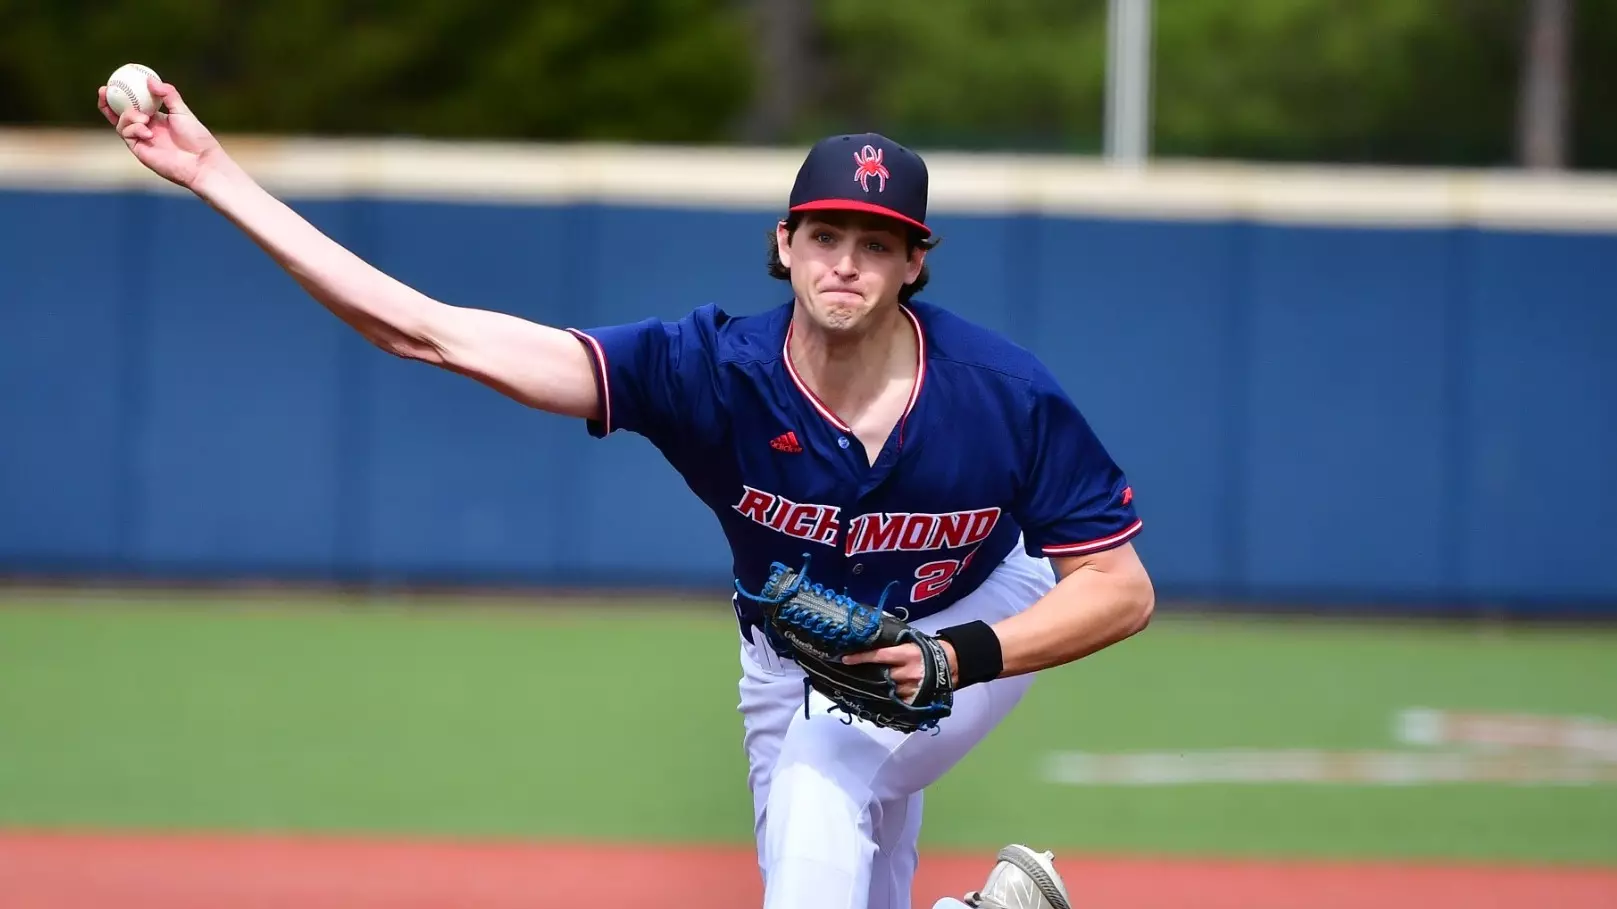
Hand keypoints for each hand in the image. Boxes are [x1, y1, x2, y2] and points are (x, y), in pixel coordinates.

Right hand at [97, 76, 222, 190]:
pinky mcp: (140, 151)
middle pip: (119, 114)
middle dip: (107, 102)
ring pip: (121, 123)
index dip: (121, 93)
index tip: (114, 80)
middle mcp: (146, 128)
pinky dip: (134, 129)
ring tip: (144, 119)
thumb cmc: (196, 137)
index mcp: (156, 118)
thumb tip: (149, 80)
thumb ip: (167, 94)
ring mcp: (142, 140)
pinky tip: (147, 131)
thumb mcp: (182, 111)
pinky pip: (127, 135)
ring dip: (128, 116)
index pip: (133, 104)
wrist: (201, 161)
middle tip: (104, 90)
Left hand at [842, 639, 957, 702]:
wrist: (951, 663)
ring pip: (886, 691)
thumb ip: (893, 647)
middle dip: (866, 676)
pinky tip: (877, 700)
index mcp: (905, 654)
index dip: (860, 658)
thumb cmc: (927, 650)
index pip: (878, 655)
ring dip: (874, 689)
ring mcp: (911, 688)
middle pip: (880, 676)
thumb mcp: (911, 643)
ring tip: (861, 688)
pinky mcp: (915, 699)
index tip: (845, 659)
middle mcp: (907, 672)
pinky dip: (887, 701)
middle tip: (850, 675)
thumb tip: (871, 644)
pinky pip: (896, 702)